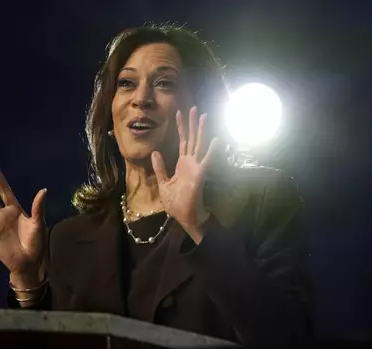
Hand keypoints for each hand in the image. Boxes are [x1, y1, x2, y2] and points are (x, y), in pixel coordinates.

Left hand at [151, 106, 218, 241]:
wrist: (184, 217)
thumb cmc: (176, 203)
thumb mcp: (163, 183)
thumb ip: (160, 168)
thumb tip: (155, 152)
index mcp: (182, 164)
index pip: (182, 141)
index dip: (180, 128)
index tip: (178, 113)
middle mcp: (190, 163)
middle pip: (191, 139)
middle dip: (192, 124)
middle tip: (194, 108)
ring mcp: (196, 168)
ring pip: (199, 145)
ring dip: (202, 131)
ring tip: (204, 116)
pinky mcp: (200, 175)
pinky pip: (207, 161)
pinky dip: (212, 151)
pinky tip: (216, 139)